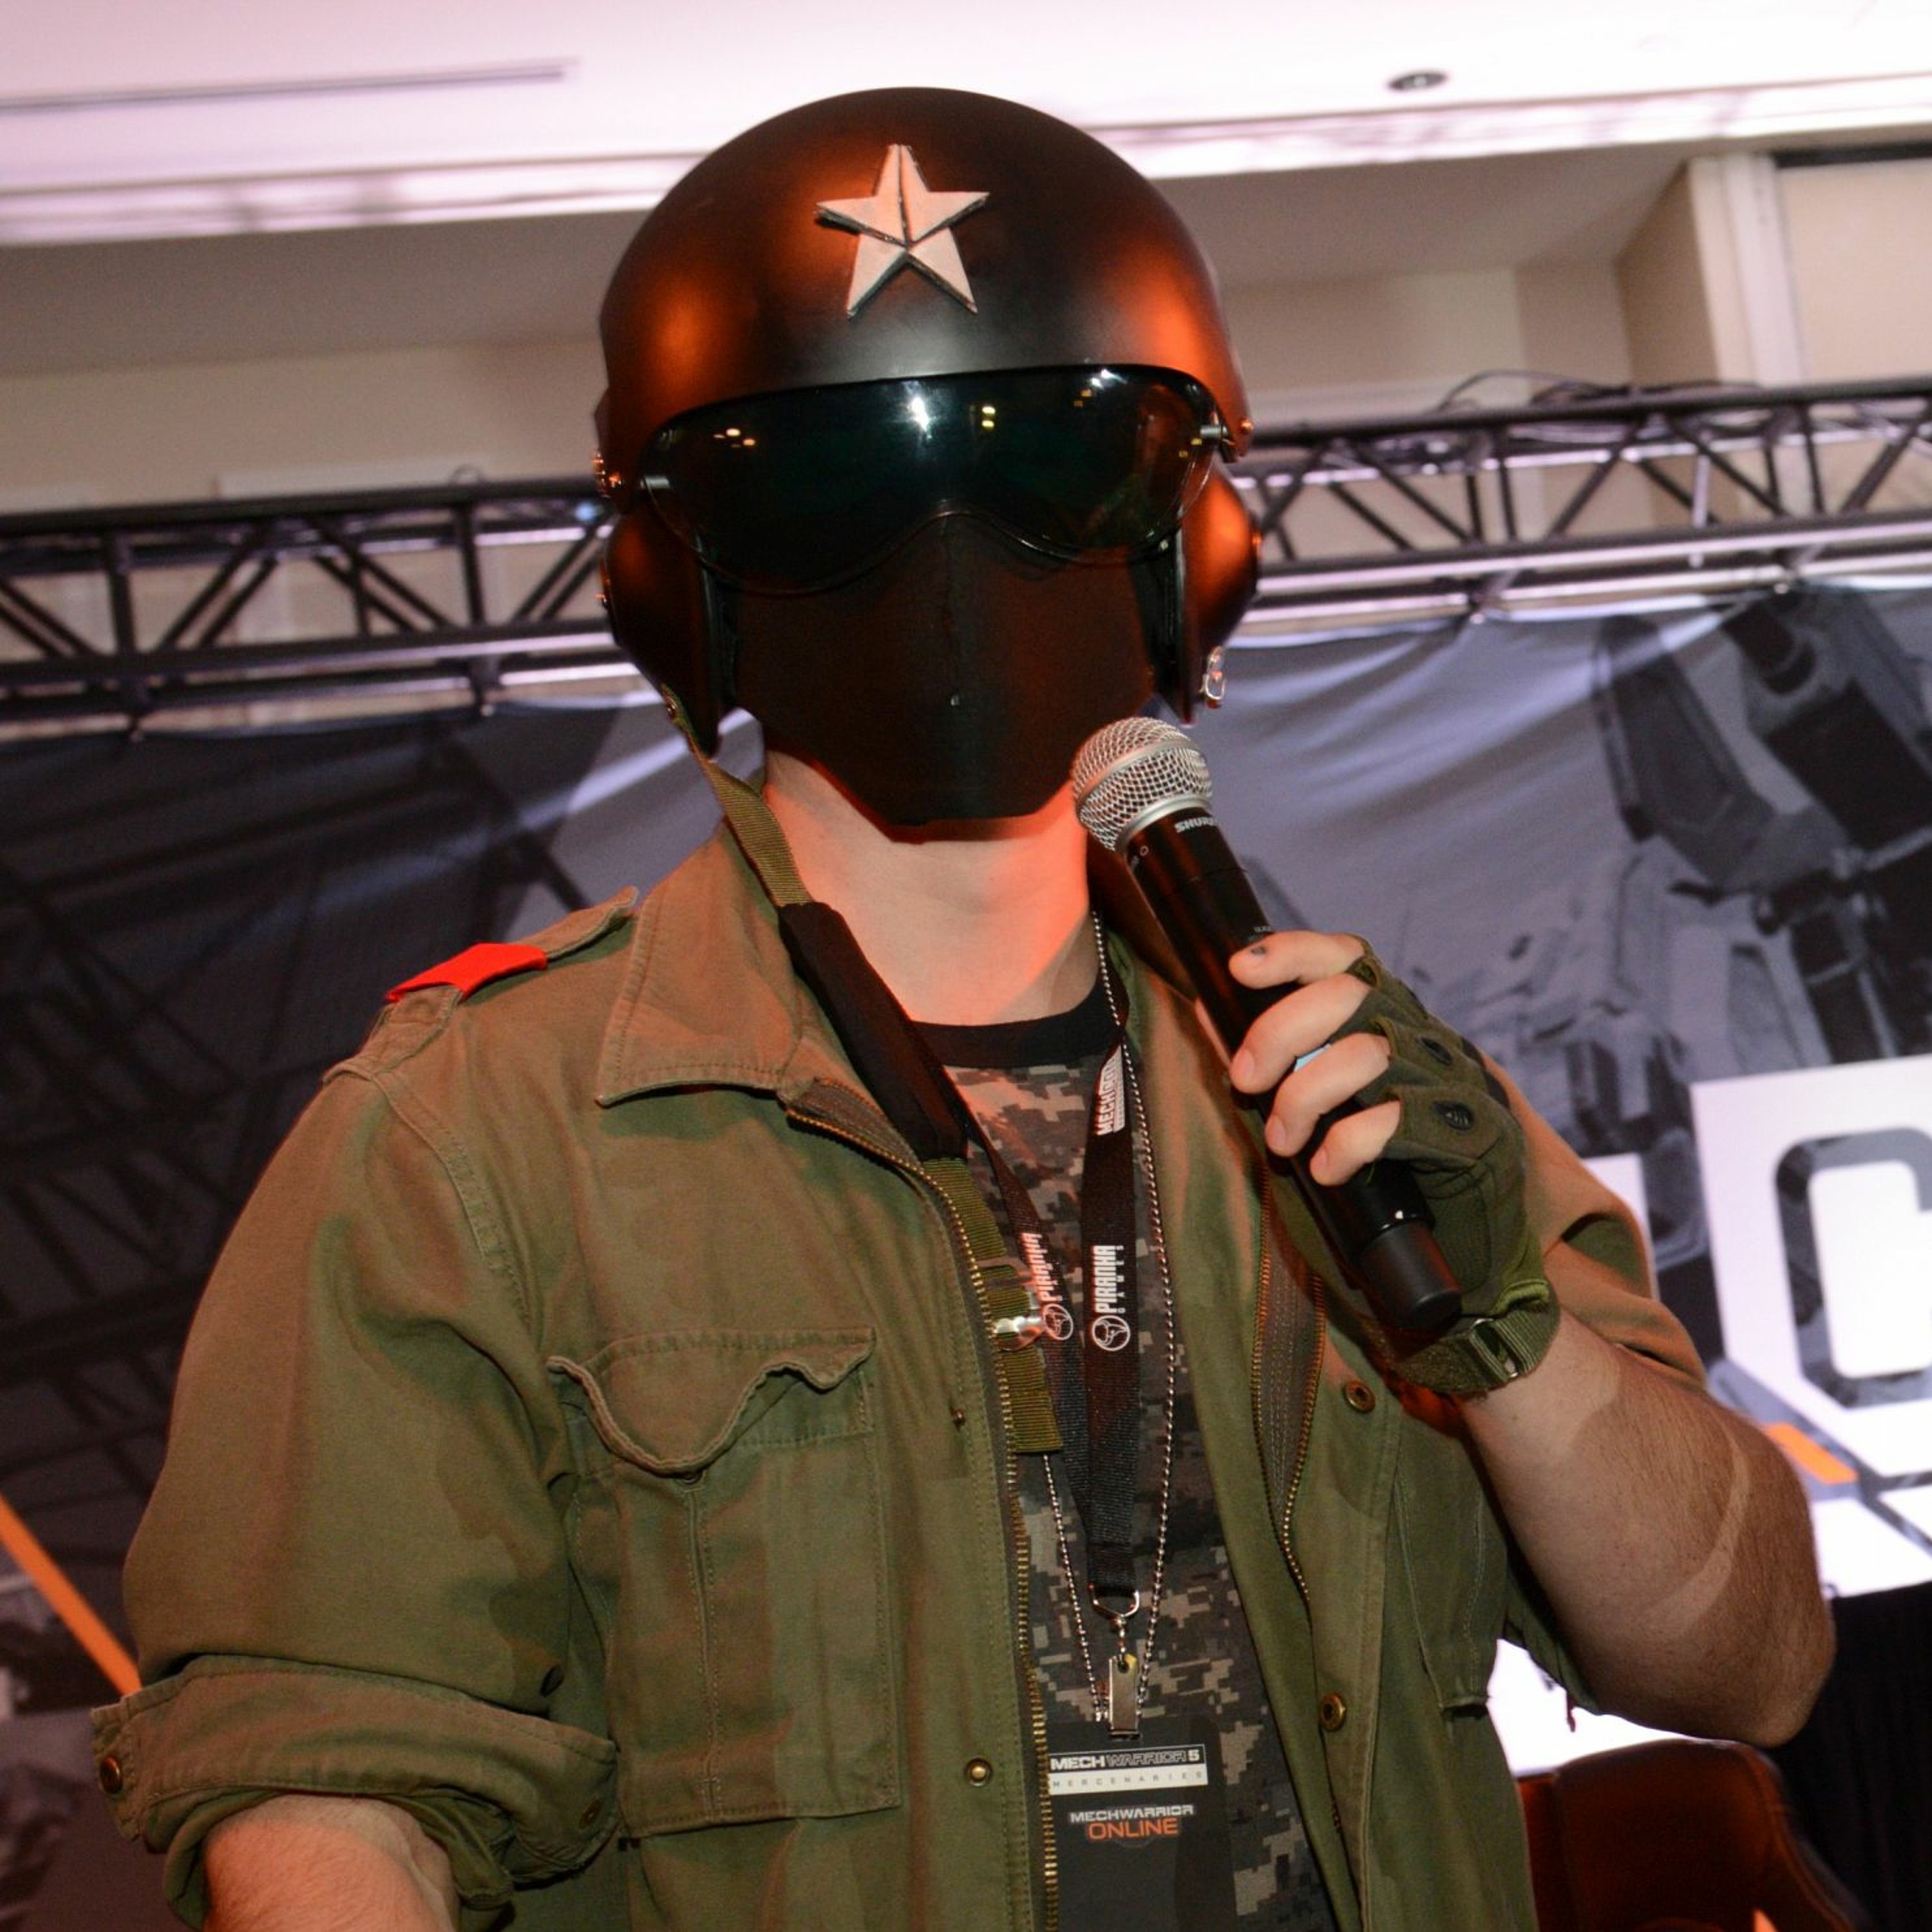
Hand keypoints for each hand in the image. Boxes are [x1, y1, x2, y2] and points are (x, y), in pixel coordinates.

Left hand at [1224, 931, 1532, 1309]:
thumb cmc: (1384, 1180)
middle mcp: (1427, 1040)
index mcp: (1392, 1024)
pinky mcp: (1472, 1135)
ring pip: (1365, 1054)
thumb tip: (1207, 1008)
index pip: (1349, 959)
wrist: (1468, 1259)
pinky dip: (1346, 1143)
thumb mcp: (1318, 1111)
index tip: (1239, 968)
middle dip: (1279, 1031)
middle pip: (1348, 995)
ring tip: (1284, 1141)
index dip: (1293, 952)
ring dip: (1303, 1097)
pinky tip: (1328, 1170)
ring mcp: (1454, 1085)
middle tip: (1246, 1081)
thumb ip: (1272, 1062)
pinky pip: (1396, 1120)